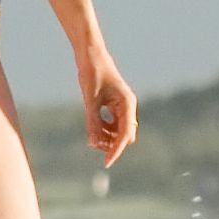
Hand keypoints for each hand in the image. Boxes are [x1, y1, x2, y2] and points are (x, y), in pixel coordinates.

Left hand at [79, 45, 138, 163]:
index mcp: (127, 104)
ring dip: (107, 137)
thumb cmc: (92, 74)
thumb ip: (92, 122)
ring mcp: (121, 105)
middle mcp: (128, 106)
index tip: (106, 163)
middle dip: (111, 144)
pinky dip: (104, 129)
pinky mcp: (113, 104)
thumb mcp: (90, 100)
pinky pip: (112, 123)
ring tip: (92, 139)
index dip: (116, 150)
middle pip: (124, 135)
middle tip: (94, 147)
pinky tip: (93, 130)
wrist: (90, 55)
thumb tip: (93, 144)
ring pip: (118, 130)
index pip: (124, 135)